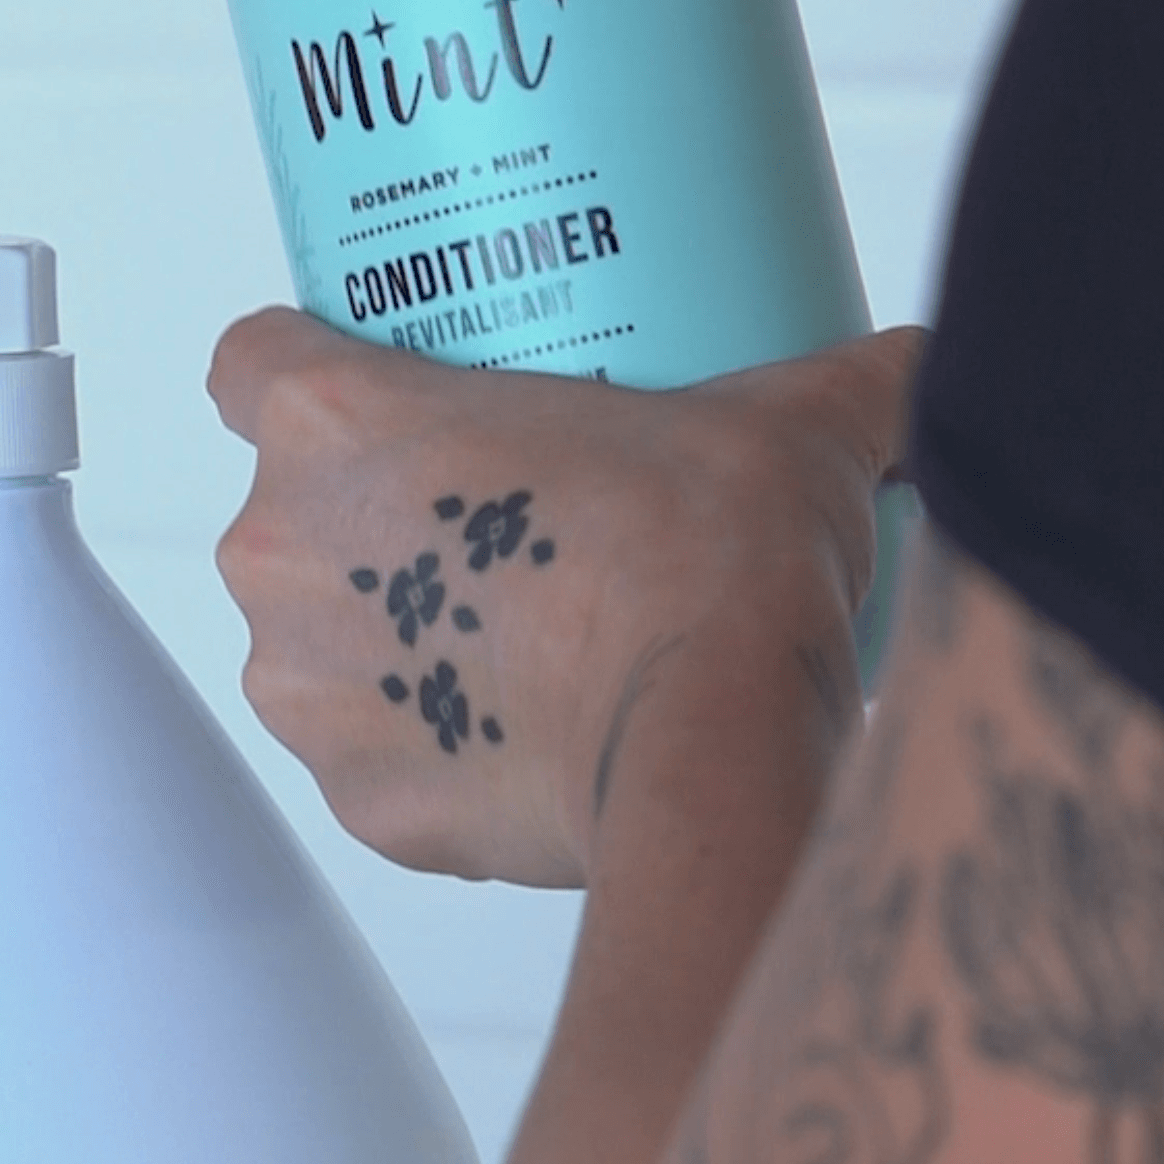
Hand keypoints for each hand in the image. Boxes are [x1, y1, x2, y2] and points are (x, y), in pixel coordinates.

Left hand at [208, 308, 923, 888]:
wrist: (716, 751)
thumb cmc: (712, 558)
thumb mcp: (786, 418)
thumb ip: (842, 371)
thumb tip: (916, 361)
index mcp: (333, 422)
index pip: (247, 362)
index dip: (304, 367)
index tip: (379, 388)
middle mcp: (283, 550)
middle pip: (290, 508)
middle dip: (373, 516)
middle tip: (495, 514)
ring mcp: (305, 689)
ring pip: (320, 638)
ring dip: (390, 634)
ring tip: (517, 626)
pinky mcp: (358, 802)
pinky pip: (376, 750)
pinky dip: (432, 740)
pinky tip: (523, 725)